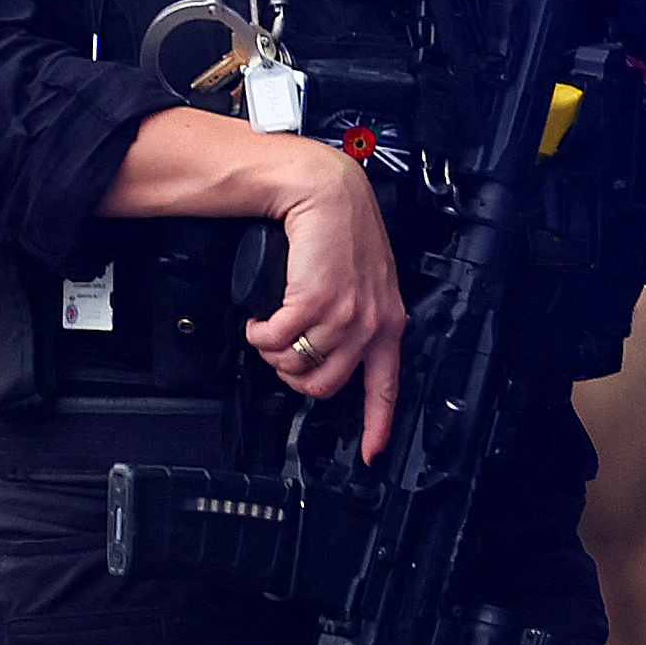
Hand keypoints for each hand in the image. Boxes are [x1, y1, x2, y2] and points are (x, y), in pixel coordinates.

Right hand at [250, 148, 411, 461]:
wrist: (325, 193)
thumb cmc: (340, 230)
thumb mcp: (362, 282)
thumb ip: (355, 318)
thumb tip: (327, 350)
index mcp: (387, 322)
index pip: (386, 387)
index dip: (377, 425)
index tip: (370, 451)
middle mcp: (369, 324)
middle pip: (325, 386)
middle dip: (293, 377)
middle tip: (281, 357)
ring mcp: (344, 315)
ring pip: (297, 367)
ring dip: (272, 355)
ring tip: (267, 332)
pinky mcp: (315, 301)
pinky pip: (276, 341)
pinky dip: (259, 336)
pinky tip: (258, 321)